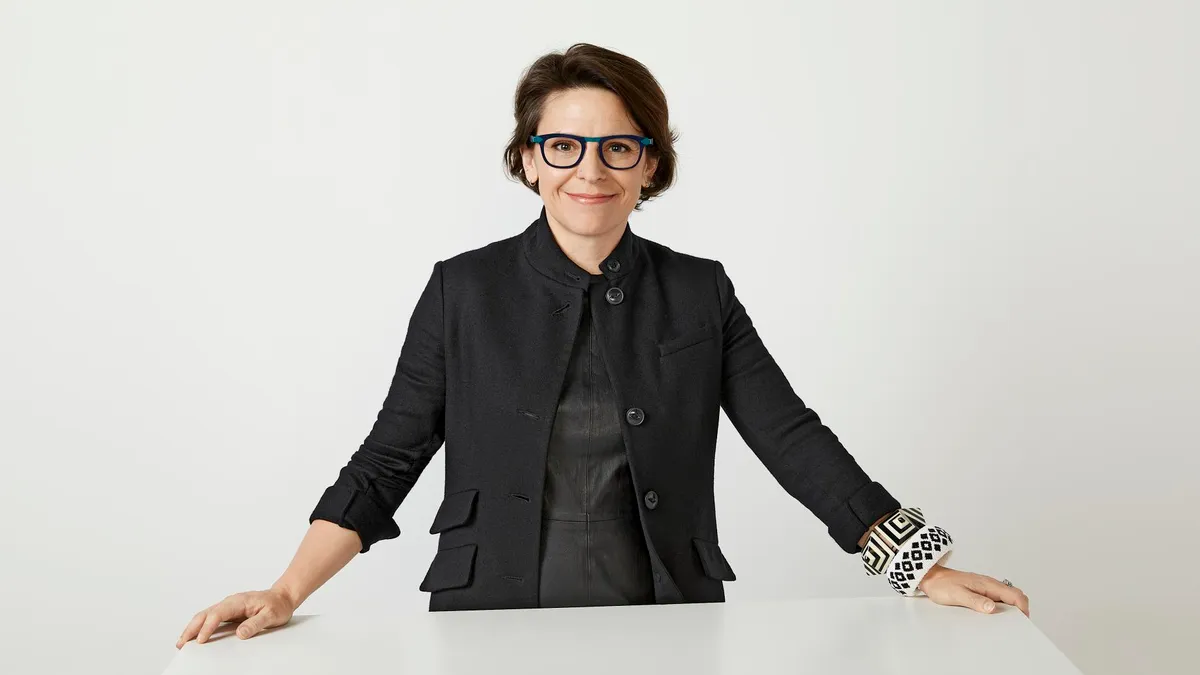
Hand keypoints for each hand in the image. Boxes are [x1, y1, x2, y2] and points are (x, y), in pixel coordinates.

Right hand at [176, 587, 297, 647]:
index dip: (208, 627)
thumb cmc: (277, 605)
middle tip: (181, 643)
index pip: (218, 613)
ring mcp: (228, 607)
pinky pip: (211, 619)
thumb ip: (255, 624)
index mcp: (239, 601)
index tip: (201, 640)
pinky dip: (200, 627)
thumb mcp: (271, 615)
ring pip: (205, 616)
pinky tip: (195, 636)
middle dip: (192, 628)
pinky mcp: (228, 613)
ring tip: (182, 642)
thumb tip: (239, 634)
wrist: (282, 597)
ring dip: (192, 628)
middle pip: (205, 614)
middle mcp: (230, 603)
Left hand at [917, 563, 1029, 616]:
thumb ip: (975, 601)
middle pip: (1015, 596)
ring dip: (1010, 609)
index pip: (1015, 595)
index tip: (1023, 621)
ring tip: (1006, 623)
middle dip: (1020, 610)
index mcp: (988, 584)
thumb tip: (992, 607)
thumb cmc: (942, 584)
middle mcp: (990, 585)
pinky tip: (993, 617)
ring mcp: (986, 588)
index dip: (1023, 608)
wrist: (931, 577)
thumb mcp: (958, 594)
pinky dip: (1001, 608)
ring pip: (1007, 598)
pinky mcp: (981, 592)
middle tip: (1016, 624)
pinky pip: (997, 599)